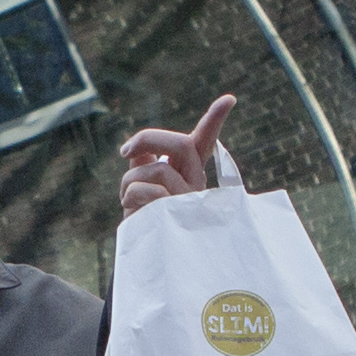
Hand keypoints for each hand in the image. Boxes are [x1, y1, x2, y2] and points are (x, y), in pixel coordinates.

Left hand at [118, 91, 239, 217]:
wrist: (149, 257)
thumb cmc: (146, 218)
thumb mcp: (144, 187)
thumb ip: (144, 164)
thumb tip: (136, 149)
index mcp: (189, 172)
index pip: (205, 141)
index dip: (215, 119)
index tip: (230, 99)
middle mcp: (195, 184)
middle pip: (183, 144)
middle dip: (149, 139)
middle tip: (126, 151)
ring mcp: (188, 201)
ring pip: (157, 171)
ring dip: (130, 181)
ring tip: (128, 199)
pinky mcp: (176, 216)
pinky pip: (145, 192)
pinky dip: (129, 196)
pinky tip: (133, 212)